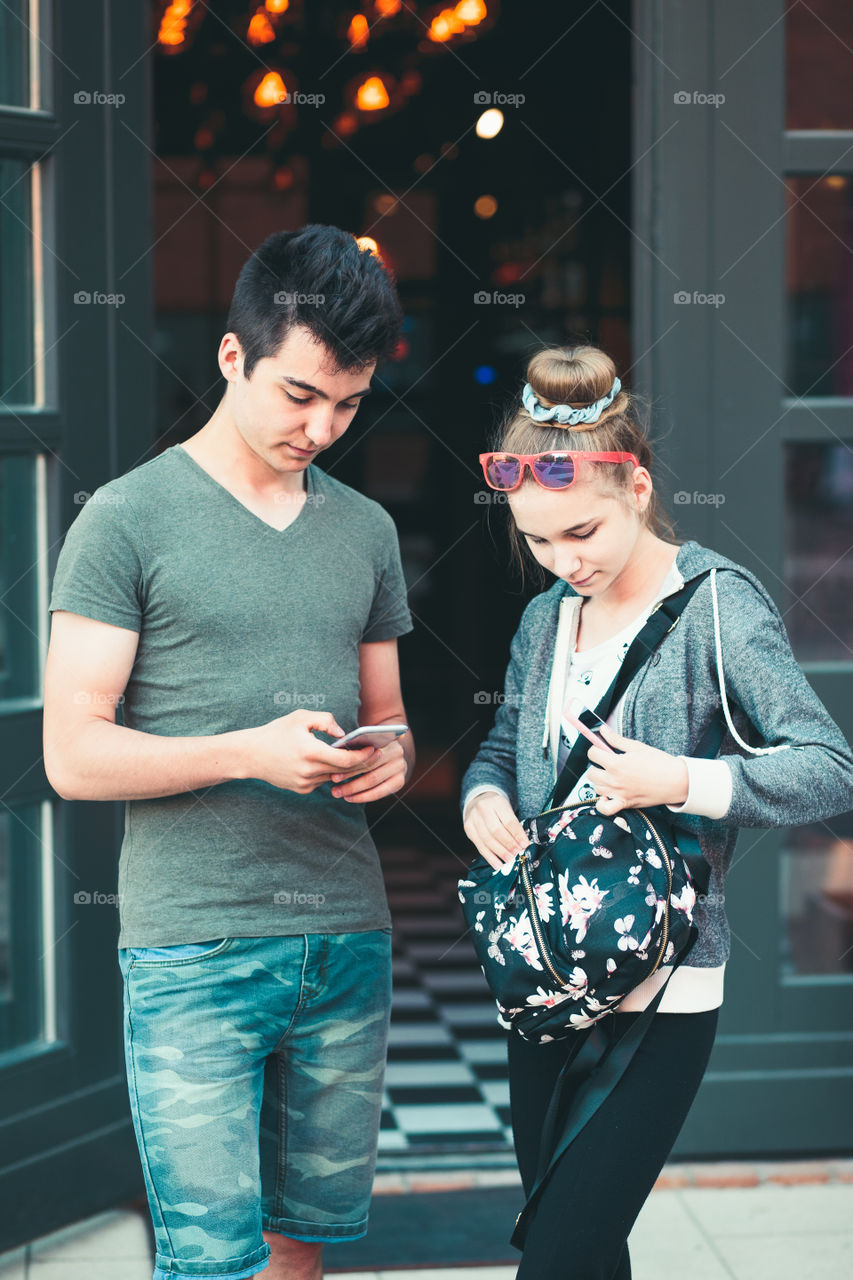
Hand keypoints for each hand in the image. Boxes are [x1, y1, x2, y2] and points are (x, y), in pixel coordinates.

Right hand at [239, 711, 378, 793]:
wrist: (250, 755)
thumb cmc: (276, 732)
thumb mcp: (300, 718)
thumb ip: (325, 720)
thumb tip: (344, 734)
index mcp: (311, 752)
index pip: (346, 760)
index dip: (364, 756)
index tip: (374, 748)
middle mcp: (309, 771)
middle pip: (345, 770)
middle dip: (361, 762)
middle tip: (375, 753)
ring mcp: (305, 783)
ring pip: (334, 776)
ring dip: (345, 768)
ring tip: (357, 755)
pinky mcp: (302, 789)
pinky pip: (322, 780)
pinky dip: (328, 771)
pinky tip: (331, 762)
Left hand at [328, 738, 408, 803]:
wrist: (391, 752)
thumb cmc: (369, 745)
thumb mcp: (363, 741)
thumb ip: (355, 745)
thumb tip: (336, 753)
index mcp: (386, 738)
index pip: (366, 754)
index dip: (349, 765)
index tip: (333, 773)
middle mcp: (397, 752)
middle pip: (369, 768)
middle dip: (349, 778)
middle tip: (333, 787)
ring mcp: (400, 767)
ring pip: (373, 781)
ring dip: (353, 789)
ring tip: (337, 793)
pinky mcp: (400, 781)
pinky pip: (380, 792)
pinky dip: (363, 797)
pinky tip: (350, 798)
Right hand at [463, 791, 529, 871]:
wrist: (478, 801)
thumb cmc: (496, 807)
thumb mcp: (507, 809)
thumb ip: (514, 825)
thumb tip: (522, 844)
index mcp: (497, 802)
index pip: (508, 820)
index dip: (517, 834)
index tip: (524, 844)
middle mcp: (483, 808)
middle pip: (496, 830)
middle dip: (508, 844)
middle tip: (517, 852)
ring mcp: (473, 819)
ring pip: (487, 839)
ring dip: (499, 852)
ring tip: (509, 859)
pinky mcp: (468, 829)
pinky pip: (480, 846)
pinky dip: (490, 857)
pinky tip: (497, 864)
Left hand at [585, 723, 688, 814]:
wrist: (676, 781)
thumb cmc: (659, 762)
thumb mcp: (637, 747)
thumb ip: (616, 739)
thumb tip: (603, 730)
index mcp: (616, 763)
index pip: (592, 754)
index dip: (596, 749)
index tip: (601, 749)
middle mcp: (614, 780)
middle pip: (591, 773)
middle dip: (596, 765)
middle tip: (607, 763)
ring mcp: (618, 793)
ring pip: (596, 788)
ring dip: (600, 781)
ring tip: (610, 776)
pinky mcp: (625, 804)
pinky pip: (605, 809)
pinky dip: (602, 804)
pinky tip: (607, 796)